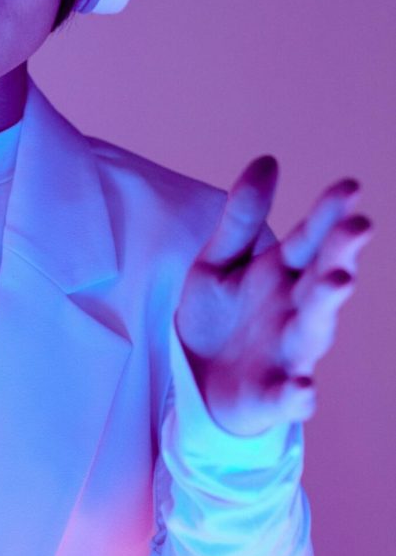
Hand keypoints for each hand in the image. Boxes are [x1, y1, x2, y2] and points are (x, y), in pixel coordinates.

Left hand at [175, 156, 373, 436]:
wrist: (197, 381)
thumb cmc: (218, 317)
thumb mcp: (219, 261)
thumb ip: (243, 218)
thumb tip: (268, 159)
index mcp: (282, 275)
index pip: (310, 239)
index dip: (329, 213)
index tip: (349, 185)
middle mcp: (294, 310)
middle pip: (321, 278)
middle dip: (340, 253)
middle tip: (357, 227)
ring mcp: (288, 352)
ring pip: (315, 329)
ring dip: (328, 304)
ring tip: (340, 278)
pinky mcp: (272, 395)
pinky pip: (290, 397)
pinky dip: (298, 394)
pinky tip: (302, 386)